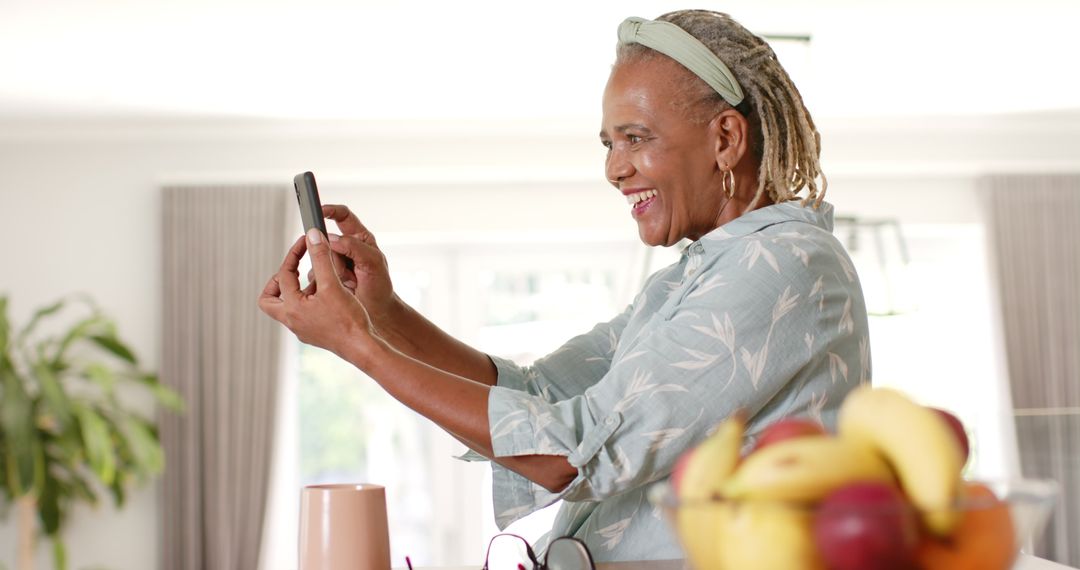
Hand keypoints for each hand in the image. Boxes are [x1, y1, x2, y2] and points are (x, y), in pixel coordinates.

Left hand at [259, 229, 376, 360]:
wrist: (362, 347)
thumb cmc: (348, 319)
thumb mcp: (333, 283)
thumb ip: (321, 258)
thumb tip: (312, 236)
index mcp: (291, 308)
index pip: (284, 273)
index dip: (295, 253)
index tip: (308, 241)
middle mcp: (292, 321)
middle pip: (269, 300)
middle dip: (278, 281)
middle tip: (294, 270)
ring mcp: (302, 330)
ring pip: (287, 307)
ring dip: (298, 290)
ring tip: (319, 280)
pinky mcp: (313, 334)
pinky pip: (303, 315)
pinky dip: (309, 301)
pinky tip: (329, 295)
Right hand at [317, 204, 397, 324]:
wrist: (376, 312)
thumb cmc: (380, 286)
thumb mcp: (373, 263)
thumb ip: (355, 247)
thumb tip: (332, 238)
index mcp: (359, 238)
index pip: (343, 215)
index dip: (330, 210)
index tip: (318, 210)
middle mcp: (346, 247)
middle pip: (327, 238)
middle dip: (332, 252)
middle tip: (346, 268)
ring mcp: (336, 261)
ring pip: (321, 256)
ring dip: (332, 269)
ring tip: (350, 280)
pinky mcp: (327, 275)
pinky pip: (316, 272)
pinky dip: (325, 280)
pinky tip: (341, 286)